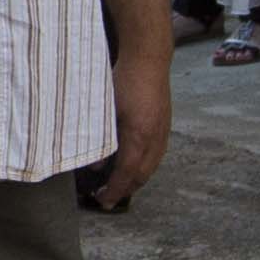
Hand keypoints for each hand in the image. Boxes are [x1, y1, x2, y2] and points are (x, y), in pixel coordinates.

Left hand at [99, 42, 172, 209]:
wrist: (149, 59)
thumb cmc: (124, 80)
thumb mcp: (106, 110)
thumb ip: (101, 139)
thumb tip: (94, 164)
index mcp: (139, 136)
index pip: (127, 174)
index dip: (114, 191)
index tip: (102, 200)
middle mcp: (155, 138)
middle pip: (142, 175)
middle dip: (125, 190)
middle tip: (108, 198)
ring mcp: (163, 132)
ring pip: (152, 166)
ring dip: (136, 179)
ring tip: (120, 185)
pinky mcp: (165, 124)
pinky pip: (157, 155)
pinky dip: (145, 166)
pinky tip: (135, 163)